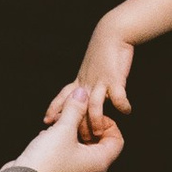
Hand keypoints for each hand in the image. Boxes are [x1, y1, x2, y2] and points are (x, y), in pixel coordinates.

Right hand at [12, 106, 123, 171]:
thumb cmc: (47, 159)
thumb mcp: (64, 129)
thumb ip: (75, 109)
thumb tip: (82, 93)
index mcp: (99, 162)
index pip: (117, 140)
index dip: (107, 123)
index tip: (90, 115)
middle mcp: (90, 170)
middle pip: (98, 141)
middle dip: (85, 124)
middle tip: (71, 115)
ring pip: (80, 145)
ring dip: (70, 130)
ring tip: (56, 123)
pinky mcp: (60, 171)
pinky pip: (66, 152)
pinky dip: (59, 140)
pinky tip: (47, 135)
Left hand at [46, 12, 136, 131]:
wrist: (111, 33)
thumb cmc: (102, 52)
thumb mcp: (90, 69)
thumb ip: (86, 84)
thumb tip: (86, 99)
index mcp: (79, 81)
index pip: (62, 97)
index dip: (54, 108)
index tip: (45, 120)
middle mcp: (86, 83)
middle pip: (76, 108)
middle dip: (76, 124)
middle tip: (79, 138)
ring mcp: (99, 81)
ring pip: (93, 106)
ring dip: (96, 120)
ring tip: (100, 131)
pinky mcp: (114, 78)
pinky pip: (118, 96)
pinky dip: (122, 105)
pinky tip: (126, 110)